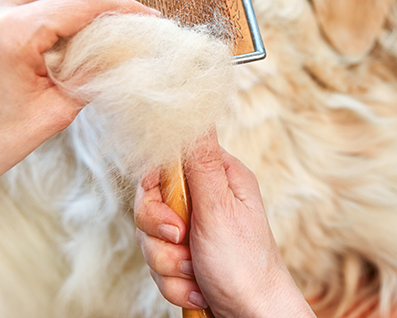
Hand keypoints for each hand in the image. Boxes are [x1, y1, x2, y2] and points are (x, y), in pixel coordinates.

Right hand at [135, 129, 314, 317]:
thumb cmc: (246, 265)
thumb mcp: (219, 209)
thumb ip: (198, 162)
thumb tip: (195, 107)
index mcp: (218, 178)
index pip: (165, 162)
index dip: (155, 191)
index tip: (171, 218)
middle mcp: (205, 199)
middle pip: (151, 203)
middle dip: (161, 237)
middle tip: (185, 245)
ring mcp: (195, 230)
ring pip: (151, 238)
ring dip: (170, 266)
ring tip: (197, 274)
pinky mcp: (186, 257)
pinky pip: (159, 265)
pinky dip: (175, 284)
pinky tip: (199, 289)